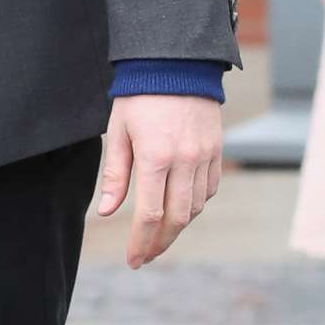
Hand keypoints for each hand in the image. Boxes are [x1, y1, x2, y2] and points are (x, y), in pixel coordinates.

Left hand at [97, 95, 222, 268]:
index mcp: (156, 157)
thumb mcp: (119, 132)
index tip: (133, 259)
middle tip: (144, 257)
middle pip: (177, 218)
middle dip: (159, 243)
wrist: (177, 64)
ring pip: (196, 207)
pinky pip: (209, 189)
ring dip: (177, 226)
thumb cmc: (139, 96)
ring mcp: (205, 156)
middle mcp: (186, 160)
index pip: (150, 214)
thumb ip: (115, 174)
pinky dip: (194, 205)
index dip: (141, 242)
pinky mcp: (216, 151)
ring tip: (157, 235)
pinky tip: (179, 209)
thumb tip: (108, 212)